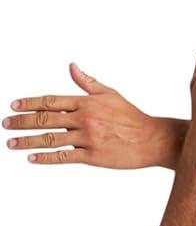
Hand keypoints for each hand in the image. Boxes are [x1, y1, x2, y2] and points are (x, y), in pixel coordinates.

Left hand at [2, 63, 160, 167]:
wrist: (152, 139)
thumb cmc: (131, 117)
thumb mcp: (109, 94)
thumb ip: (87, 82)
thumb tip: (72, 67)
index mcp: (85, 102)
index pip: (50, 101)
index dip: (29, 103)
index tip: (13, 105)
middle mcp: (83, 118)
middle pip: (45, 119)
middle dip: (21, 121)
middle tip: (5, 124)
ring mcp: (87, 138)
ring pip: (50, 139)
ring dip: (27, 141)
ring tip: (11, 143)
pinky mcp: (92, 156)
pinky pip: (64, 157)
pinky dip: (46, 158)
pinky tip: (32, 158)